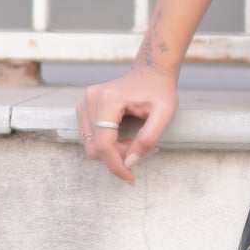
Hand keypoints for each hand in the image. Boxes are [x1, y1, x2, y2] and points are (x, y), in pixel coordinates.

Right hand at [74, 67, 177, 185]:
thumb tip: (129, 162)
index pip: (103, 144)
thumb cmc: (160, 91)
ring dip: (111, 150)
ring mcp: (84, 103)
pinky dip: (106, 143)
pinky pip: (90, 137)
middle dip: (116, 156)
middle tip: (137, 147)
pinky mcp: (84, 108)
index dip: (116, 165)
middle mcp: (90, 99)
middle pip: (95, 147)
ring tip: (131, 139)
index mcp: (108, 99)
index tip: (131, 178)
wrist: (151, 72)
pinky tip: (121, 134)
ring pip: (90, 145)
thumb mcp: (165, 113)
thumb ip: (148, 138)